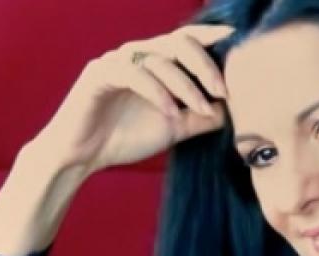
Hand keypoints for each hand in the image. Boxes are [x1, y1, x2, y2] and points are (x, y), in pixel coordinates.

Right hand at [25, 24, 234, 175]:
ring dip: (185, 85)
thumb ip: (201, 117)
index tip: (235, 40)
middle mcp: (137, 54)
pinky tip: (171, 113)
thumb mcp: (174, 128)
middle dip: (205, 66)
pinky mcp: (100, 74)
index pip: (186, 39)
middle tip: (223, 91)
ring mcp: (117, 61)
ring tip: (201, 109)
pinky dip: (158, 93)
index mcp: (154, 61)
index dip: (210, 36)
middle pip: (179, 43)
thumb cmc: (125, 138)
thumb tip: (233, 109)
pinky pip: (135, 74)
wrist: (83, 156)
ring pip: (159, 59)